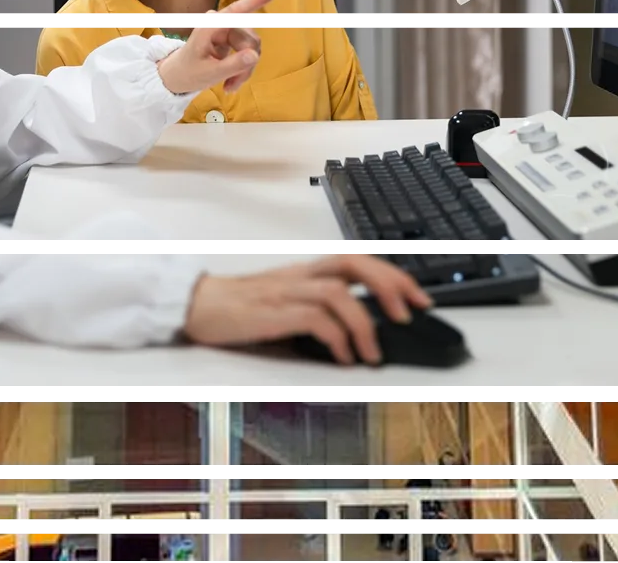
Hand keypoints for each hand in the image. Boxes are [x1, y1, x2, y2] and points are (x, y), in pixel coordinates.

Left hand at [156, 0, 277, 94]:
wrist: (178, 79)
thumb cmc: (187, 72)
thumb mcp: (209, 73)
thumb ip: (232, 65)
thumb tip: (255, 56)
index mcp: (211, 28)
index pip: (237, 11)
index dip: (256, 0)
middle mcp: (221, 27)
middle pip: (249, 39)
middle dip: (246, 63)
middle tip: (233, 84)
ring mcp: (228, 35)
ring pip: (251, 50)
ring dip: (244, 71)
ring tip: (229, 86)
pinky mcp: (232, 44)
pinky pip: (248, 56)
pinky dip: (242, 71)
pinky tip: (230, 83)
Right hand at [182, 253, 432, 364]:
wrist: (197, 304)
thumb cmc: (240, 307)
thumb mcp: (287, 301)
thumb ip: (319, 308)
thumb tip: (362, 330)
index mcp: (308, 271)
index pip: (359, 261)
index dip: (394, 276)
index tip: (419, 298)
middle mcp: (302, 275)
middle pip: (357, 265)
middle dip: (391, 286)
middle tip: (411, 314)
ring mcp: (287, 290)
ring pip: (339, 293)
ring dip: (365, 324)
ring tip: (373, 353)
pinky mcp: (273, 311)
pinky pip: (315, 318)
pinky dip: (337, 338)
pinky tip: (343, 356)